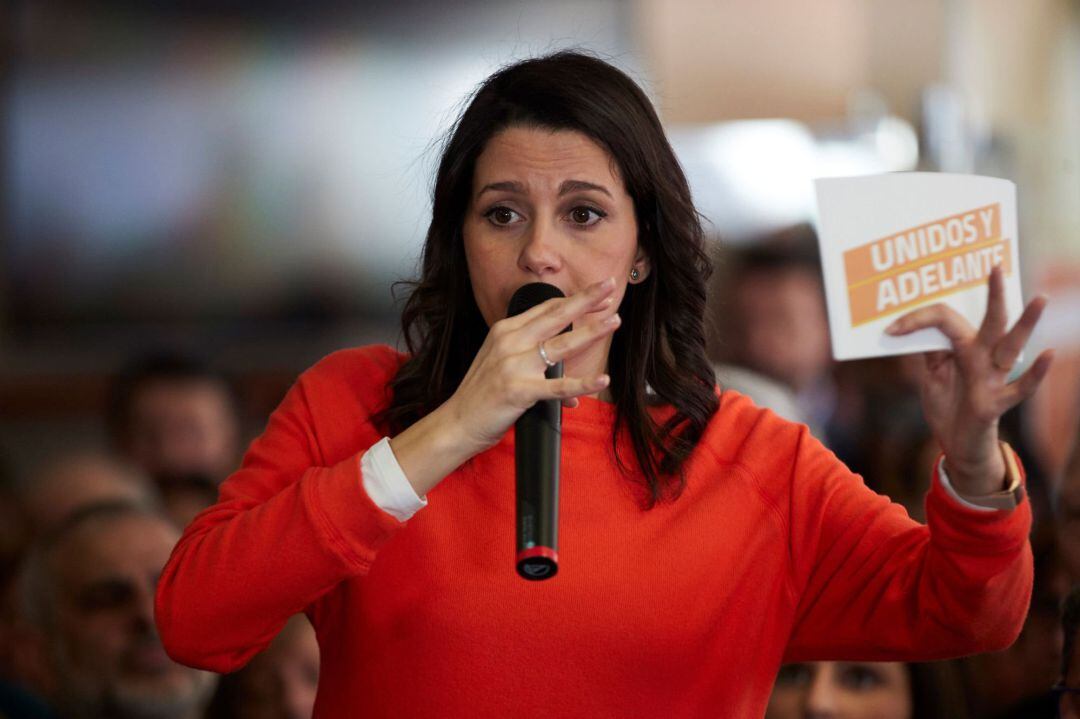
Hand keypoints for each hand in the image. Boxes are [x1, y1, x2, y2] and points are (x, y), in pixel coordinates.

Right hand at [390, 278, 620, 496]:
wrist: (457, 422)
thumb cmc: (481, 395)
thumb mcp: (502, 364)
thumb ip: (533, 363)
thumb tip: (565, 377)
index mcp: (505, 331)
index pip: (545, 308)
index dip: (573, 299)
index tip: (596, 292)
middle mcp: (509, 342)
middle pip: (555, 316)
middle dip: (586, 300)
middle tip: (609, 287)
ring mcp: (514, 366)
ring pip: (561, 345)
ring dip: (591, 332)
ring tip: (614, 321)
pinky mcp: (519, 391)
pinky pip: (558, 386)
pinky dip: (582, 384)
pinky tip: (601, 379)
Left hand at [885, 266, 1052, 494]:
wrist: (956, 444)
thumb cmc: (948, 405)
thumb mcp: (933, 374)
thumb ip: (930, 351)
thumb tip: (910, 326)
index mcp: (964, 347)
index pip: (946, 320)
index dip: (917, 319)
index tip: (890, 329)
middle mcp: (983, 357)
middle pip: (991, 321)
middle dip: (994, 295)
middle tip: (995, 265)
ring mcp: (992, 378)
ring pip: (1012, 346)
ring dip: (1026, 323)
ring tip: (1039, 298)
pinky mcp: (995, 403)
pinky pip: (1020, 387)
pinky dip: (1035, 373)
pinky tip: (1049, 354)